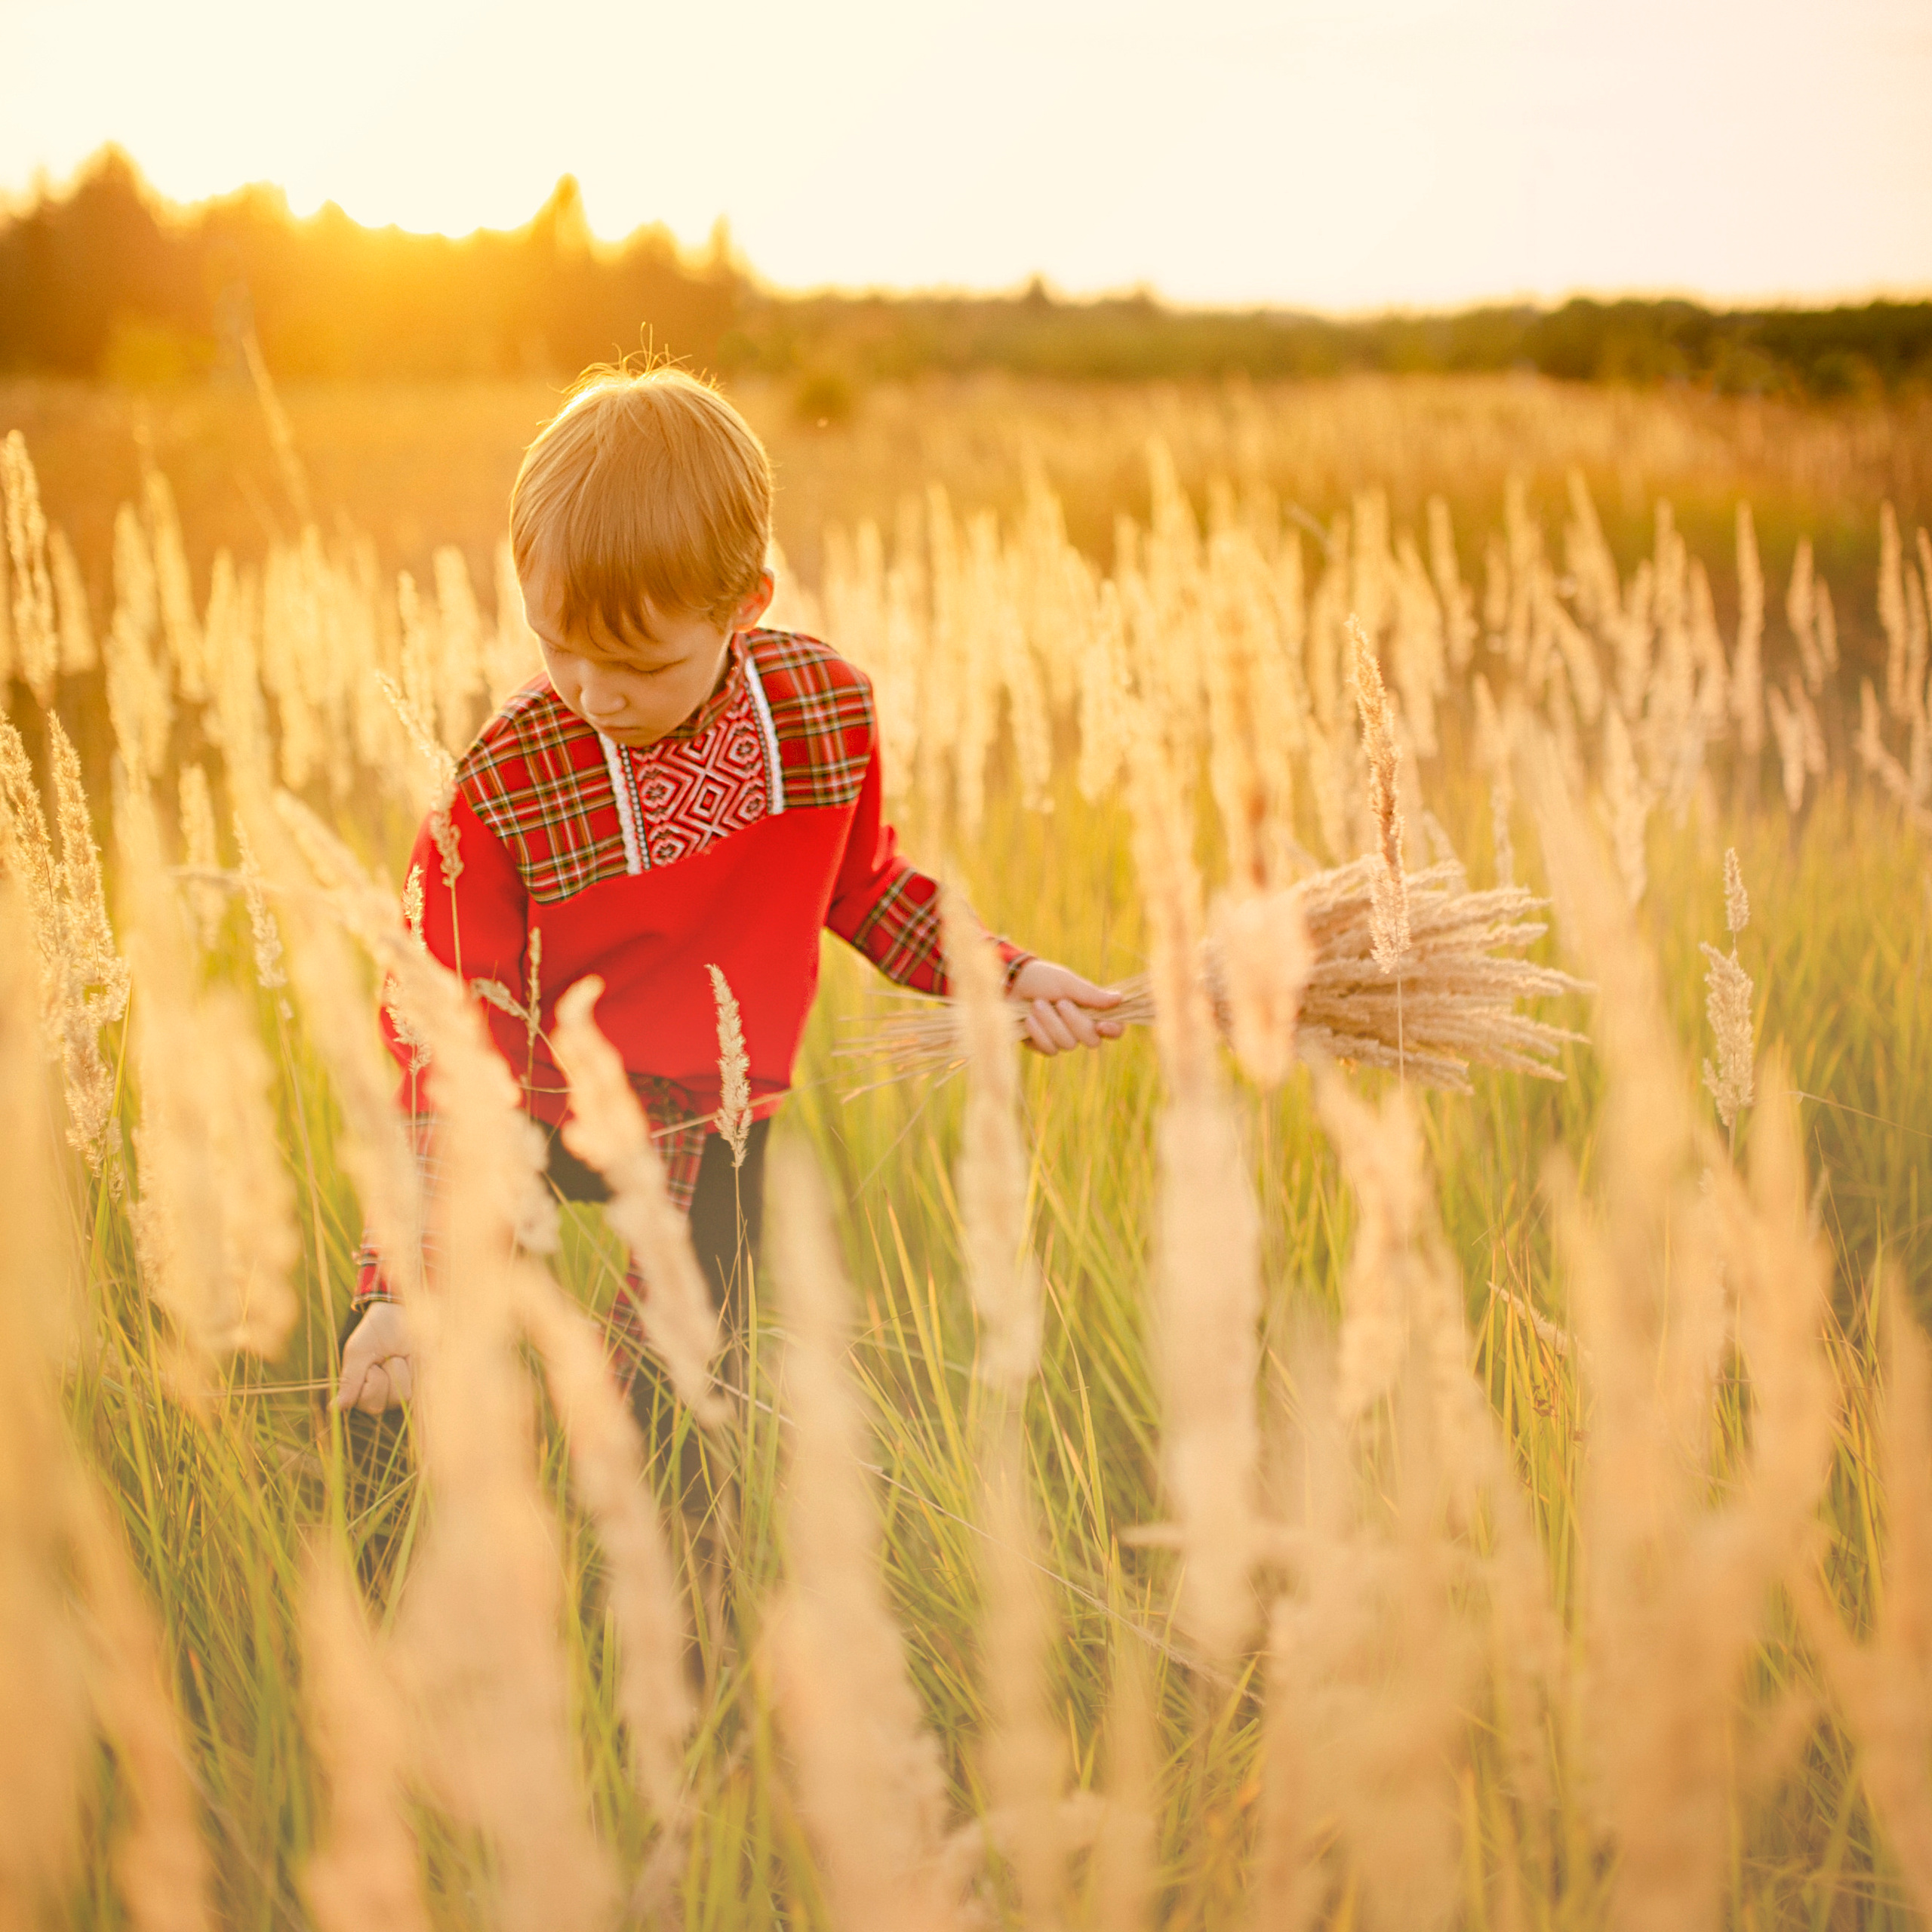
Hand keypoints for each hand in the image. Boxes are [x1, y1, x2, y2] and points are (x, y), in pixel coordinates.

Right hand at [332, 1301, 414, 1414]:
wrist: (401, 1312)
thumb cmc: (375, 1331)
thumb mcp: (358, 1352)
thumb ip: (349, 1380)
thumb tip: (335, 1408)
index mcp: (359, 1391)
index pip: (366, 1402)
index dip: (371, 1379)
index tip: (370, 1362)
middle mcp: (380, 1397)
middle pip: (382, 1405)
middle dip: (384, 1375)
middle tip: (384, 1357)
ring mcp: (400, 1392)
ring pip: (402, 1396)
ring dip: (401, 1370)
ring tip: (398, 1356)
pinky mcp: (420, 1383)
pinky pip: (420, 1387)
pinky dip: (416, 1369)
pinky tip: (412, 1358)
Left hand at [1006, 958, 1125, 1054]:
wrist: (1011, 984)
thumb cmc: (1042, 979)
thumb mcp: (1066, 982)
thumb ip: (1090, 994)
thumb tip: (1119, 999)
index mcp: (1091, 1011)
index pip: (1114, 1029)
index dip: (1113, 1030)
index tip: (1102, 1025)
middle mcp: (1079, 1028)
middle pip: (1092, 1041)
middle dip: (1075, 1022)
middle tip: (1060, 1002)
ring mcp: (1061, 1039)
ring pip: (1068, 1044)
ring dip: (1052, 1023)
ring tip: (1037, 1004)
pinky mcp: (1043, 1046)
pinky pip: (1049, 1049)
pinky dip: (1039, 1032)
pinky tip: (1028, 1019)